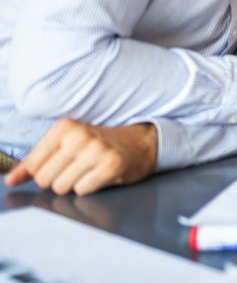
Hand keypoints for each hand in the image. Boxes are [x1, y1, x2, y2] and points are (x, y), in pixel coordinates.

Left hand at [3, 120, 157, 195]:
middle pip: (45, 179)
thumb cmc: (100, 145)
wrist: (142, 143)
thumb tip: (10, 180)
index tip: (59, 167)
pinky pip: (83, 191)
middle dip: (58, 181)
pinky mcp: (111, 165)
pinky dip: (90, 188)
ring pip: (62, 187)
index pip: (33, 165)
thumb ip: (35, 162)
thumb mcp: (66, 144)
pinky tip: (100, 176)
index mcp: (64, 127)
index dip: (43, 173)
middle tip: (77, 170)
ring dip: (74, 185)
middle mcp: (79, 136)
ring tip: (89, 172)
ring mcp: (96, 150)